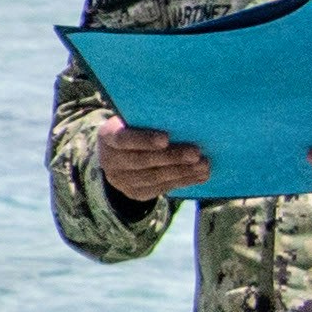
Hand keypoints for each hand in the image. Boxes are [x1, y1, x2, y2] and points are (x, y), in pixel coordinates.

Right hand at [95, 126, 213, 204]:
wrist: (119, 154)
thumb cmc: (135, 128)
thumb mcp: (134, 120)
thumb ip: (150, 120)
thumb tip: (183, 118)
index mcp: (107, 137)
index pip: (123, 139)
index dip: (144, 140)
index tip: (166, 138)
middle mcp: (110, 161)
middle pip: (141, 161)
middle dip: (171, 158)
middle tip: (195, 153)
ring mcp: (121, 181)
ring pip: (154, 178)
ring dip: (182, 172)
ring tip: (204, 165)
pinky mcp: (135, 193)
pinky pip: (161, 189)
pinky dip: (183, 182)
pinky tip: (199, 176)